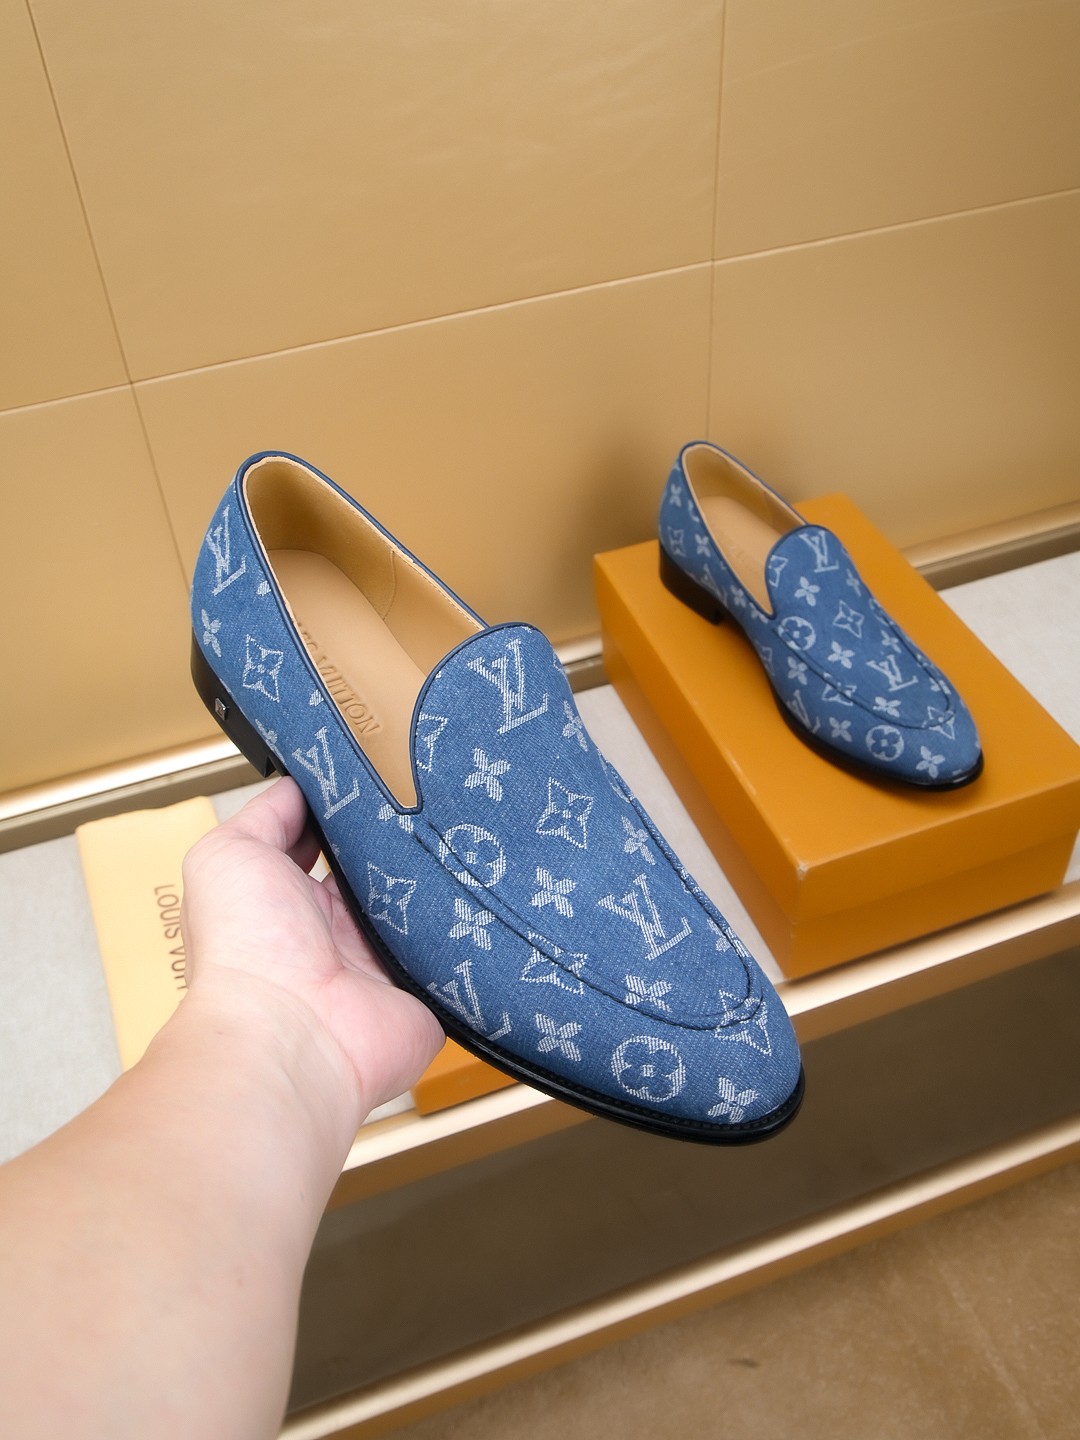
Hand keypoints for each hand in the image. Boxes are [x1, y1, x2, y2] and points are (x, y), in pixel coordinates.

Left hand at [180, 777, 443, 1119]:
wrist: (292, 1034)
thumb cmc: (246, 949)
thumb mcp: (230, 854)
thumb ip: (267, 814)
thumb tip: (300, 784)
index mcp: (293, 900)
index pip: (332, 845)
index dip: (353, 812)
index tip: (382, 774)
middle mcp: (340, 933)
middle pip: (386, 871)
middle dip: (404, 839)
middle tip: (433, 795)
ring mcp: (386, 962)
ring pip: (427, 902)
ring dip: (440, 875)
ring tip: (468, 826)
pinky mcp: (428, 988)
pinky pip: (460, 945)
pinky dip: (470, 921)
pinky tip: (485, 882)